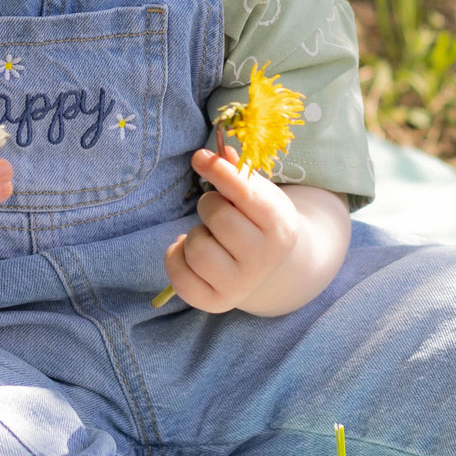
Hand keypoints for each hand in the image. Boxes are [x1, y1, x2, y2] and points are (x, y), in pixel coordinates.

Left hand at [162, 146, 304, 312]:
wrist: (269, 267)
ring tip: (211, 237)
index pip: (245, 193)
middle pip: (217, 217)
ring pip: (196, 246)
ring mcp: (240, 284)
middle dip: (210, 206)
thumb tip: (215, 153)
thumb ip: (237, 173)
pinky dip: (176, 256)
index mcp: (279, 226)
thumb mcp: (258, 194)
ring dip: (196, 234)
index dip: (218, 171)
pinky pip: (178, 275)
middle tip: (218, 211)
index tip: (199, 158)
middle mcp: (263, 259)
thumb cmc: (258, 221)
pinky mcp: (215, 302)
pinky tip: (191, 253)